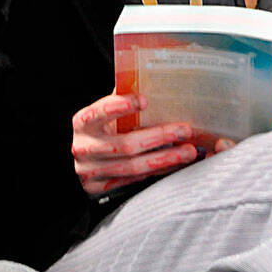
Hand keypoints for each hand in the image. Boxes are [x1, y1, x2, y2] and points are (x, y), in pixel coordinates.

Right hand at [70, 93, 199, 195]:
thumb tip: (154, 83)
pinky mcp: (100, 187)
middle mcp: (83, 147)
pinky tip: (176, 164)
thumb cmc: (102, 128)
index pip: (100, 112)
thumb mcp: (105, 113)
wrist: (85, 159)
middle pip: (125, 145)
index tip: (146, 100)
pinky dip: (159, 171)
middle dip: (159, 136)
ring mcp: (90, 171)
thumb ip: (122, 99)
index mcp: (83, 122)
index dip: (121, 106)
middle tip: (185, 130)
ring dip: (165, 158)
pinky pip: (135, 180)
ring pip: (133, 167)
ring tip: (189, 151)